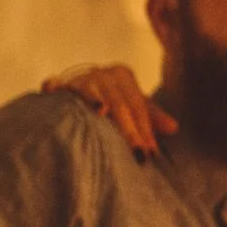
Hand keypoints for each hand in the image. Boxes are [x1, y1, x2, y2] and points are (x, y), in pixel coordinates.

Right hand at [43, 64, 172, 156]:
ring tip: (102, 110)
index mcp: (123, 76)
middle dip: (129, 130)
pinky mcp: (59, 84)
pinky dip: (54, 86)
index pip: (137, 107)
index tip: (151, 154)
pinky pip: (56, 84)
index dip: (145, 131)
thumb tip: (174, 128)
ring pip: (92, 91)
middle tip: (138, 153)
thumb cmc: (111, 100)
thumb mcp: (132, 106)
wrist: (76, 87)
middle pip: (120, 104)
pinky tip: (51, 89)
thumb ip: (151, 117)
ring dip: (96, 99)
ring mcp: (80, 77)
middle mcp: (103, 73)